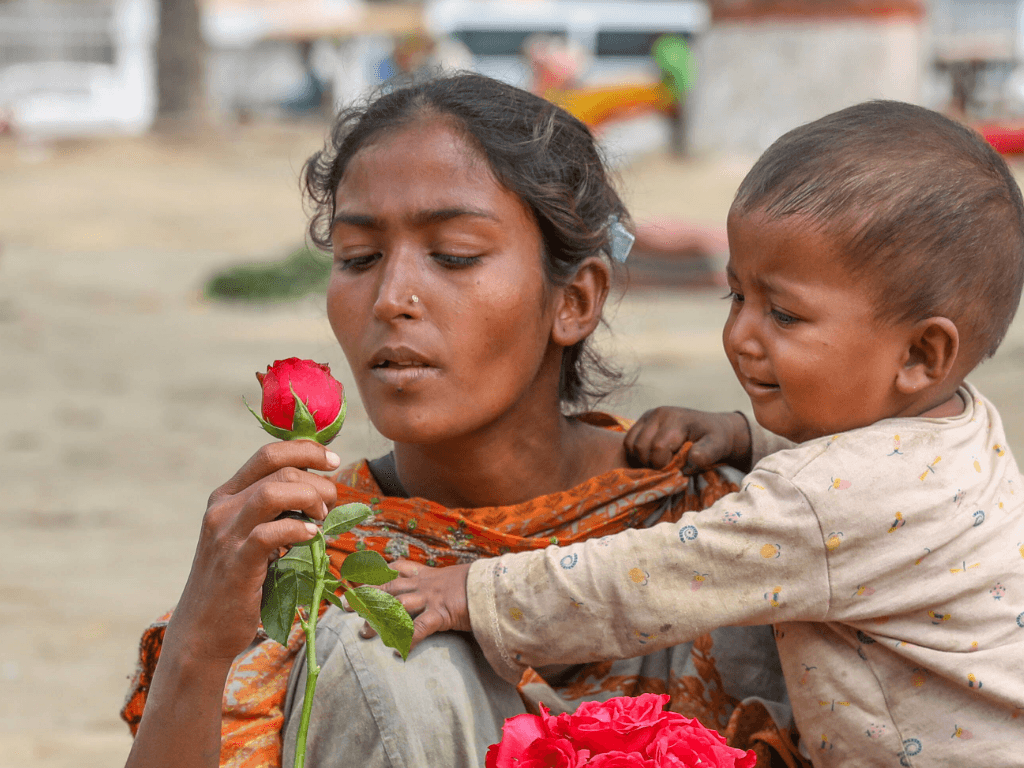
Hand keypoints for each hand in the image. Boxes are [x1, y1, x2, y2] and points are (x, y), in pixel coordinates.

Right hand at [165, 441, 340, 664]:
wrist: (201, 631)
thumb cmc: (236, 582)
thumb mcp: (249, 536)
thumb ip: (274, 512)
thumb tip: (319, 491)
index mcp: (226, 496)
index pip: (269, 453)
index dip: (307, 450)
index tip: (333, 461)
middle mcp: (222, 509)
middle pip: (280, 470)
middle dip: (318, 483)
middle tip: (330, 507)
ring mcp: (226, 535)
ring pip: (274, 492)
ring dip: (310, 500)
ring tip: (320, 520)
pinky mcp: (236, 563)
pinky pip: (271, 532)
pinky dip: (299, 530)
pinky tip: (312, 537)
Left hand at [356, 560, 471, 651]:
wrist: (498, 585)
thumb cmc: (481, 584)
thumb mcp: (459, 579)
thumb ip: (447, 585)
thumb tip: (444, 591)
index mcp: (429, 575)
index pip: (398, 568)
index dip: (377, 572)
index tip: (359, 577)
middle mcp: (426, 584)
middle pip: (389, 586)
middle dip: (366, 595)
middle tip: (345, 604)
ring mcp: (432, 598)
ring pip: (397, 606)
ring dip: (378, 620)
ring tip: (363, 633)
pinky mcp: (442, 613)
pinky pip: (420, 628)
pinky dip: (407, 640)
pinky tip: (398, 652)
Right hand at [625, 408, 751, 473]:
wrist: (713, 427)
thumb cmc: (715, 438)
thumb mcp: (718, 446)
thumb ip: (706, 454)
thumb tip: (690, 460)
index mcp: (675, 419)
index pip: (657, 448)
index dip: (662, 464)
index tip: (675, 469)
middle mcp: (658, 414)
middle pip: (639, 446)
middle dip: (650, 463)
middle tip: (666, 467)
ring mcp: (648, 416)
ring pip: (630, 444)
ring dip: (641, 459)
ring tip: (659, 462)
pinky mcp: (642, 421)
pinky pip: (628, 441)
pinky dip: (636, 453)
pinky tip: (652, 456)